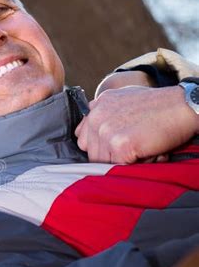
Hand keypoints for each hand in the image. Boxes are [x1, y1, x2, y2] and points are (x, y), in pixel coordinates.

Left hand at [75, 85, 198, 163]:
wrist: (183, 106)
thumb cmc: (159, 105)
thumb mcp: (123, 100)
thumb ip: (105, 114)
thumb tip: (93, 134)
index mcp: (97, 105)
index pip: (83, 137)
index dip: (100, 146)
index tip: (116, 145)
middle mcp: (97, 116)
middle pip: (92, 153)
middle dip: (111, 155)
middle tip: (136, 145)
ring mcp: (106, 131)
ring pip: (104, 162)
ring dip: (125, 161)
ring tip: (144, 147)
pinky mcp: (120, 144)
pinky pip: (119, 166)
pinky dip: (137, 163)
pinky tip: (150, 151)